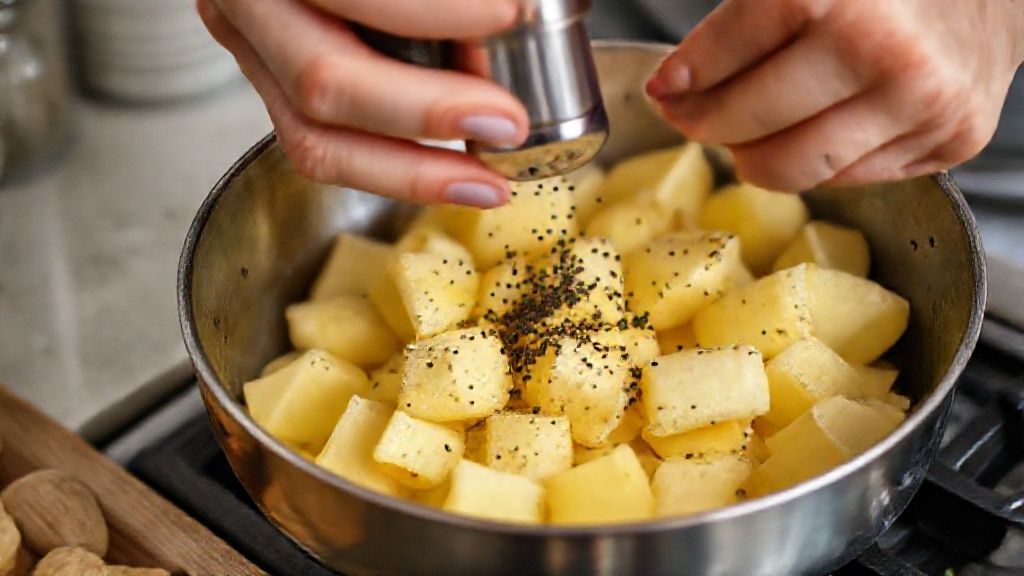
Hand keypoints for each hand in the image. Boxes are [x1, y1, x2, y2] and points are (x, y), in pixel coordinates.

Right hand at [197, 0, 527, 206]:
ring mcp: (251, 52)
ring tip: (485, 180)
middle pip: (323, 82)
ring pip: (315, 140)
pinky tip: (455, 172)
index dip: (436, 11)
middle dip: (427, 112)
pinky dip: (398, 167)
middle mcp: (247, 4)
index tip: (510, 14)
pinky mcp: (271, 89)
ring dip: (411, 171)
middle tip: (507, 122)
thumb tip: (513, 18)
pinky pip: (328, 149)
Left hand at [646, 0, 1023, 190]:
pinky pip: (850, 180)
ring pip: (795, 170)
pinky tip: (822, 125)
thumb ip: (742, 19)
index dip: (686, 76)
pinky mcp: (953, 138)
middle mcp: (886, 51)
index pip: (729, 51)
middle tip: (698, 113)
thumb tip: (675, 84)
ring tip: (755, 127)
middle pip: (750, 124)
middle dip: (707, 123)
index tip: (667, 87)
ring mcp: (924, 103)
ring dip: (756, 155)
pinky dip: (819, 161)